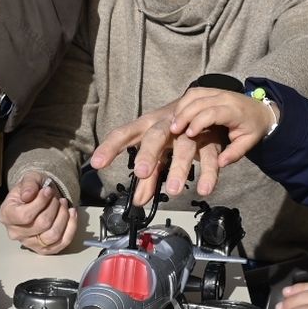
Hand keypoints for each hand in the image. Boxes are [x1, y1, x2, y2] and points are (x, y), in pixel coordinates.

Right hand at [0, 170, 78, 253]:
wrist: (38, 197)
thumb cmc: (32, 189)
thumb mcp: (29, 179)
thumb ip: (28, 184)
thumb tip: (28, 195)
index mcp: (7, 215)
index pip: (25, 216)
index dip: (40, 203)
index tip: (48, 190)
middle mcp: (15, 233)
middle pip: (42, 225)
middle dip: (54, 207)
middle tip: (56, 197)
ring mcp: (30, 243)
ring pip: (53, 235)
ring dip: (63, 217)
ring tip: (64, 204)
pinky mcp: (44, 249)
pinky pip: (62, 242)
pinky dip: (71, 227)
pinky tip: (72, 213)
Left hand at [91, 89, 257, 206]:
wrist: (208, 107)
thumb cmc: (175, 131)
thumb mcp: (159, 151)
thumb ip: (149, 177)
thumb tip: (138, 202)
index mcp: (147, 126)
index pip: (124, 134)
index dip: (110, 147)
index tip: (96, 163)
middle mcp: (167, 125)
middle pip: (155, 136)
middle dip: (148, 153)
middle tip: (141, 173)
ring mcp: (190, 130)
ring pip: (184, 146)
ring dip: (179, 167)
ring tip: (173, 190)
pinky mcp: (211, 139)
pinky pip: (210, 156)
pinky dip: (208, 173)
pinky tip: (204, 189)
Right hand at [170, 89, 275, 169]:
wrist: (261, 110)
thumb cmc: (253, 128)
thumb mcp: (248, 143)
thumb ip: (234, 153)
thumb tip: (220, 164)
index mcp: (234, 111)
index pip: (213, 113)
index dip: (198, 122)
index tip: (188, 135)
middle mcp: (225, 97)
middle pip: (199, 102)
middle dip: (184, 115)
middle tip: (173, 130)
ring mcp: (217, 91)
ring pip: (194, 94)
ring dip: (181, 108)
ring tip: (173, 123)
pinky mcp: (211, 90)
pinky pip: (194, 92)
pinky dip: (183, 102)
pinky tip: (177, 114)